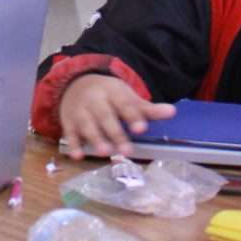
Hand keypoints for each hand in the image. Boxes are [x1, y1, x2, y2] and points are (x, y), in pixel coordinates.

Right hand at [56, 74, 173, 159]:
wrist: (74, 84)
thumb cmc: (108, 96)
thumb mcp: (126, 97)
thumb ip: (147, 109)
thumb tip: (172, 112)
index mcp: (113, 93)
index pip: (125, 105)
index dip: (133, 117)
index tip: (142, 128)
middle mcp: (96, 101)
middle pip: (106, 117)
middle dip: (116, 133)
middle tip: (127, 150)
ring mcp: (80, 112)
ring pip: (88, 126)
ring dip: (96, 139)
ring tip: (105, 152)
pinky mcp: (68, 122)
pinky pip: (70, 134)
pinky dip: (72, 145)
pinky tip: (76, 156)